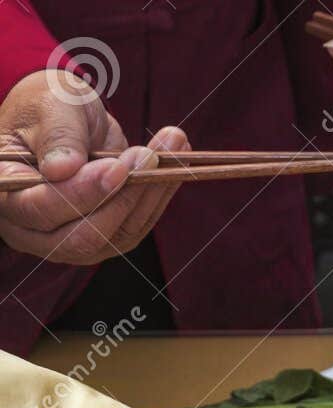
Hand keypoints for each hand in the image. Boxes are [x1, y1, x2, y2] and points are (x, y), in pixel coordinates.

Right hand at [0, 69, 188, 261]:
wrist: (64, 117)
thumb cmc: (48, 105)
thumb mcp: (50, 105)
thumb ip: (56, 135)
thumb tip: (62, 170)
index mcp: (7, 193)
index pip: (42, 209)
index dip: (82, 193)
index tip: (118, 166)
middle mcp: (35, 229)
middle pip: (83, 236)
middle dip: (122, 198)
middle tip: (150, 155)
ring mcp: (71, 240)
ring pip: (116, 235)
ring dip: (150, 193)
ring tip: (173, 143)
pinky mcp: (104, 238)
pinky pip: (136, 227)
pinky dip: (159, 196)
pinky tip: (177, 162)